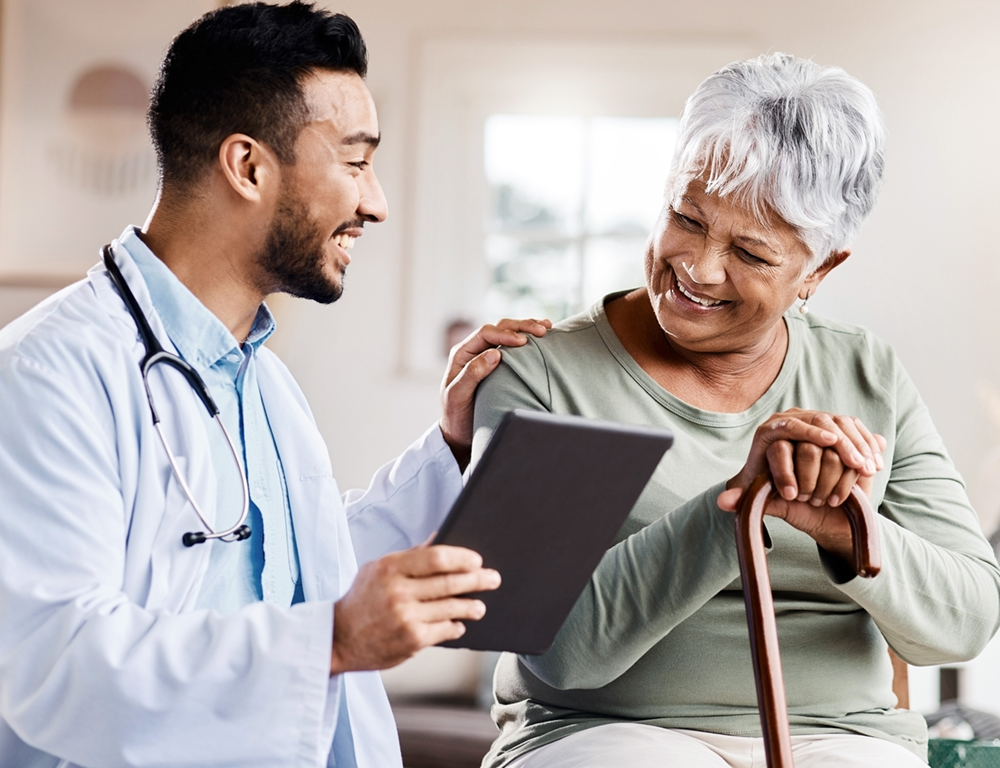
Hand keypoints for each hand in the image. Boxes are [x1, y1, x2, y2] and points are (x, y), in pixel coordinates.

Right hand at [329, 544, 500, 674]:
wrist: (338, 638)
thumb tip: (439, 538)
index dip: (462, 557)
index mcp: (390, 567)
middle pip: (449, 582)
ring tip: (479, 605)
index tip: (476, 560)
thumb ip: (410, 556)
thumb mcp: (377, 569)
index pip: (436, 557)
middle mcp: (398, 591)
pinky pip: (444, 630)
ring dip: (471, 605)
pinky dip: (455, 626)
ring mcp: (406, 617)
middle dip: (477, 580)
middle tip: (493, 578)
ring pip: (452, 608)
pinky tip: (459, 624)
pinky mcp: (412, 640)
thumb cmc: (361, 600)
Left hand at [439, 318, 550, 469]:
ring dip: (526, 328)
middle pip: (499, 328)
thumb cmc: (456, 416)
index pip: (485, 333)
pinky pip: (512, 346)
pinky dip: (527, 339)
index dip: (505, 334)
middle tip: (542, 330)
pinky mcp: (497, 364)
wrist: (458, 432)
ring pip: (507, 333)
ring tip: (546, 327)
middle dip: (521, 326)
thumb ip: (472, 373)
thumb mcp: (458, 396)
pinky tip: (542, 339)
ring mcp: (485, 355)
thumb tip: (495, 353)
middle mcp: (474, 350)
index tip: (523, 341)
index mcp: (462, 353)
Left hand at [717, 409, 885, 558]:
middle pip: (818, 421)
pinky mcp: (839, 426)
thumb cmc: (779, 496)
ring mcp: (817, 420)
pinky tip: (873, 464)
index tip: (827, 443)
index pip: (786, 426)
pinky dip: (867, 445)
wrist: (804, 494)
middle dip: (839, 443)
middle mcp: (792, 419)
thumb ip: (743, 500)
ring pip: (840, 423)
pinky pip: (856, 429)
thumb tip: (723, 502)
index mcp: (769, 432)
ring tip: (865, 467)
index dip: (808, 433)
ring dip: (856, 446)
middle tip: (854, 462)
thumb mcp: (762, 498)